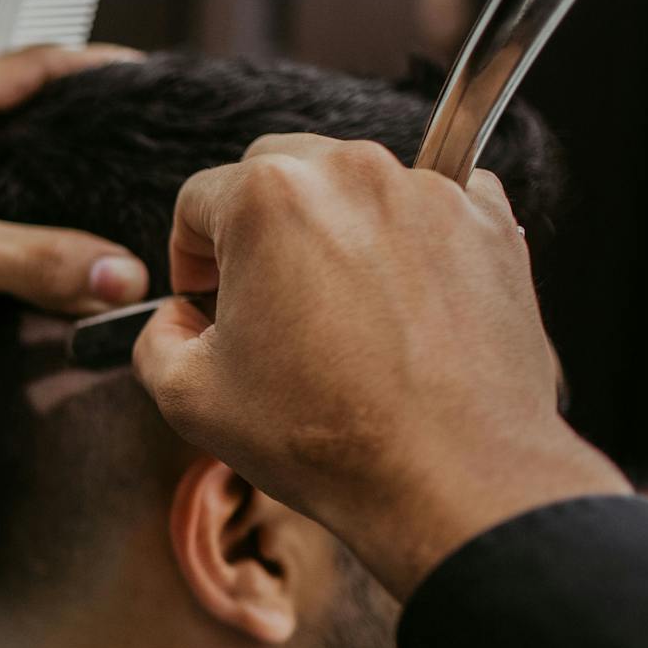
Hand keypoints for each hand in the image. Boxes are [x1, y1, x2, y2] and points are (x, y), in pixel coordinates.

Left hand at [0, 45, 148, 413]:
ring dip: (39, 149)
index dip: (87, 64)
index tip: (141, 78)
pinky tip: (42, 225)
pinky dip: (13, 193)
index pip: (23, 63)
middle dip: (69, 102)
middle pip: (10, 94)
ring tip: (99, 166)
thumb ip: (35, 261)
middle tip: (129, 122)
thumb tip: (119, 273)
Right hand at [134, 134, 629, 600]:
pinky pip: (430, 204)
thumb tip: (178, 320)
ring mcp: (430, 191)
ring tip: (338, 311)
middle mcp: (350, 171)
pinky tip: (399, 304)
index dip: (188, 256)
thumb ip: (157, 338)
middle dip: (257, 228)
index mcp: (265, 197)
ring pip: (354, 186)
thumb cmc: (322, 436)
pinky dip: (407, 238)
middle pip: (277, 171)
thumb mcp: (189, 397)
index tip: (205, 300)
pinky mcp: (490, 221)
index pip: (198, 200)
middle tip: (264, 299)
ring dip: (333, 231)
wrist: (452, 476)